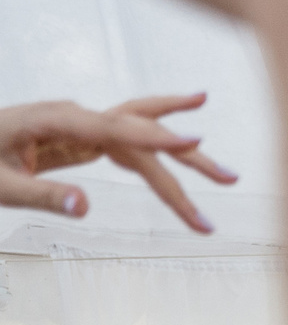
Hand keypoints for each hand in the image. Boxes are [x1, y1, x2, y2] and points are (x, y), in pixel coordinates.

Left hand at [0, 95, 234, 230]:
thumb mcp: (0, 186)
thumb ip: (43, 196)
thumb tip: (87, 207)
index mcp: (55, 121)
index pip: (117, 129)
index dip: (157, 135)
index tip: (195, 140)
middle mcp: (76, 117)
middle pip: (142, 130)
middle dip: (187, 154)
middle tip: (229, 177)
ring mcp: (83, 126)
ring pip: (143, 134)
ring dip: (182, 153)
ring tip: (225, 174)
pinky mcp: (85, 139)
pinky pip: (132, 145)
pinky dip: (162, 151)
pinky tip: (187, 149)